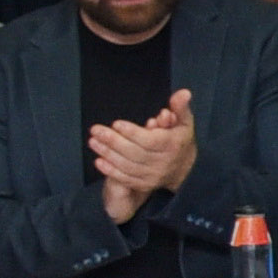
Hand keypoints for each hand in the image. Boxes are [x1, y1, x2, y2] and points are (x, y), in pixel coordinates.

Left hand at [85, 87, 199, 222]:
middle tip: (95, 130)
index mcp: (171, 145)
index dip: (132, 133)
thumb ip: (180, 107)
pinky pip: (125, 179)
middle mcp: (162, 162)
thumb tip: (183, 93)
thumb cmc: (180, 140)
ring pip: (127, 166)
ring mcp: (152, 176)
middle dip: (113, 141)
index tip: (116, 123)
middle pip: (135, 153)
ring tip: (93, 141)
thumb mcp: (184, 122)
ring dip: (108, 154)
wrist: (183, 169)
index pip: (150, 140)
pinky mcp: (144, 185)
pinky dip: (111, 171)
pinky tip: (98, 161)